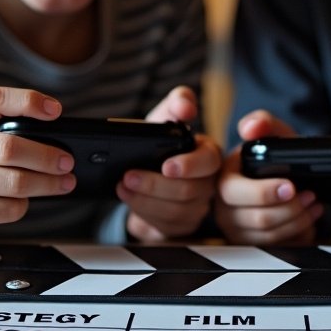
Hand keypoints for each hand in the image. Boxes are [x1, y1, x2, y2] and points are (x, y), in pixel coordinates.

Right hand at [0, 87, 74, 256]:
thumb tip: (56, 141)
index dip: (29, 101)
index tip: (56, 110)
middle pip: (10, 147)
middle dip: (47, 156)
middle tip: (67, 162)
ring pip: (15, 182)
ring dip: (47, 185)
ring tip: (63, 183)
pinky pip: (7, 208)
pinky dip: (22, 206)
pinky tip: (21, 203)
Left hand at [122, 86, 221, 241]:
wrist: (145, 169)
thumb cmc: (159, 143)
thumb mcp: (164, 118)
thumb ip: (176, 104)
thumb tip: (185, 106)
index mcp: (208, 154)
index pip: (209, 161)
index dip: (189, 165)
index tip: (167, 166)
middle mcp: (208, 182)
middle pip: (189, 191)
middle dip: (155, 185)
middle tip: (128, 176)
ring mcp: (197, 207)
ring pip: (176, 211)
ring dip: (145, 199)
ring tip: (122, 186)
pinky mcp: (182, 225)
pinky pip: (166, 226)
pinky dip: (143, 212)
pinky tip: (128, 198)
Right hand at [215, 110, 323, 244]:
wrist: (287, 176)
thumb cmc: (275, 157)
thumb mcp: (273, 134)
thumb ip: (263, 122)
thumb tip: (250, 127)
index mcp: (223, 179)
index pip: (234, 193)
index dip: (264, 192)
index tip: (290, 186)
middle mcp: (225, 208)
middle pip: (258, 218)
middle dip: (290, 208)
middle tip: (309, 194)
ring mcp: (239, 230)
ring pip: (271, 235)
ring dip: (298, 219)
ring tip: (312, 201)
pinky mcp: (255, 246)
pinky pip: (280, 246)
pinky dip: (300, 232)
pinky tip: (309, 215)